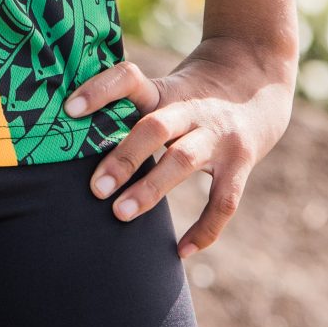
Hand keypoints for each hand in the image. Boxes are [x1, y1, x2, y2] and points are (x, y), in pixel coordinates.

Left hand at [64, 38, 295, 258]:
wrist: (258, 75)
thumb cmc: (196, 91)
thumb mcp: (166, 88)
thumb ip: (132, 109)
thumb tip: (73, 139)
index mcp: (165, 91)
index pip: (129, 78)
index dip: (99, 89)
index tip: (69, 109)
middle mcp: (192, 109)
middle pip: (154, 127)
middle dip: (123, 156)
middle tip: (95, 187)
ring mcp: (220, 136)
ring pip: (183, 160)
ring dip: (151, 188)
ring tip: (121, 213)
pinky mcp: (242, 162)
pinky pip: (224, 202)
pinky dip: (204, 229)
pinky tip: (179, 251)